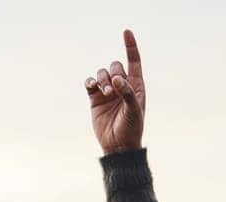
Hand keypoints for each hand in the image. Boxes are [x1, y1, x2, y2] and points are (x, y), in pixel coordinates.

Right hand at [85, 29, 145, 153]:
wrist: (118, 146)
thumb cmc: (131, 128)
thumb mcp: (134, 111)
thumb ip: (127, 93)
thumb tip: (117, 78)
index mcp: (136, 86)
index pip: (134, 61)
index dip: (130, 46)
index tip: (126, 31)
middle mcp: (121, 86)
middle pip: (115, 65)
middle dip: (114, 73)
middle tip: (114, 89)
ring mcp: (107, 92)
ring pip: (102, 73)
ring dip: (102, 80)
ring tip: (105, 93)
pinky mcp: (95, 99)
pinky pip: (90, 83)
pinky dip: (90, 81)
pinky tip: (92, 86)